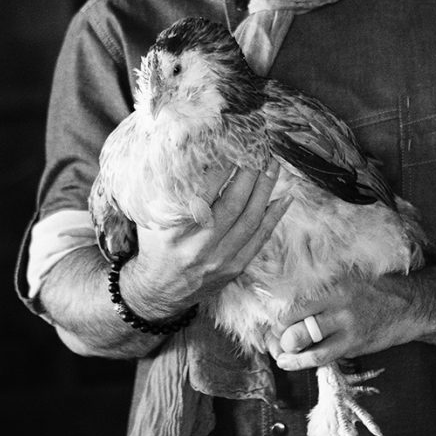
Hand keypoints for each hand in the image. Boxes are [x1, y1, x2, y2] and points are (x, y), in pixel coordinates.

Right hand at [121, 159, 293, 321]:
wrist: (159, 290)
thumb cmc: (155, 245)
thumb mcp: (151, 216)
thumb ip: (166, 190)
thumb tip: (184, 153)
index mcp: (175, 230)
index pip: (205, 192)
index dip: (221, 167)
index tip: (231, 145)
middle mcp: (199, 245)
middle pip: (233, 203)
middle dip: (249, 173)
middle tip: (258, 149)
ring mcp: (220, 258)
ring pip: (250, 219)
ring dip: (265, 189)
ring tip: (273, 165)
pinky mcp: (235, 267)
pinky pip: (260, 239)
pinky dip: (274, 217)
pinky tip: (284, 198)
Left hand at [268, 273, 422, 369]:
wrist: (411, 304)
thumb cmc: (375, 286)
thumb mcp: (347, 272)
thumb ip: (320, 276)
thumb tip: (285, 278)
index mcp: (331, 278)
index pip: (291, 290)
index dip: (273, 302)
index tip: (265, 308)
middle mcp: (335, 298)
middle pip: (290, 313)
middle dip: (276, 324)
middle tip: (272, 329)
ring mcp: (344, 322)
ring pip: (301, 336)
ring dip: (283, 344)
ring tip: (276, 346)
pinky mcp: (353, 343)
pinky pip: (319, 356)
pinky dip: (298, 361)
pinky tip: (286, 361)